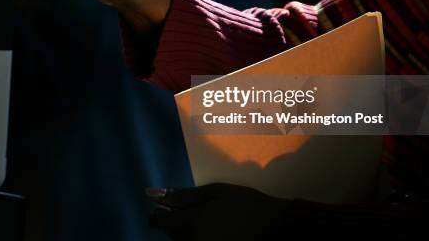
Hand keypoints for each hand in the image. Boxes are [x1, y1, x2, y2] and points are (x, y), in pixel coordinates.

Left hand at [146, 183, 289, 239]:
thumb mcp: (215, 192)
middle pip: (170, 234)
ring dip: (186, 231)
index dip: (159, 212)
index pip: (158, 222)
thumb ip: (183, 196)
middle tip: (193, 209)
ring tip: (205, 220)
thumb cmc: (245, 204)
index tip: (168, 206)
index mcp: (190, 225)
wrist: (276, 228)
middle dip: (175, 221)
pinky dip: (197, 238)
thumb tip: (153, 195)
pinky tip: (212, 230)